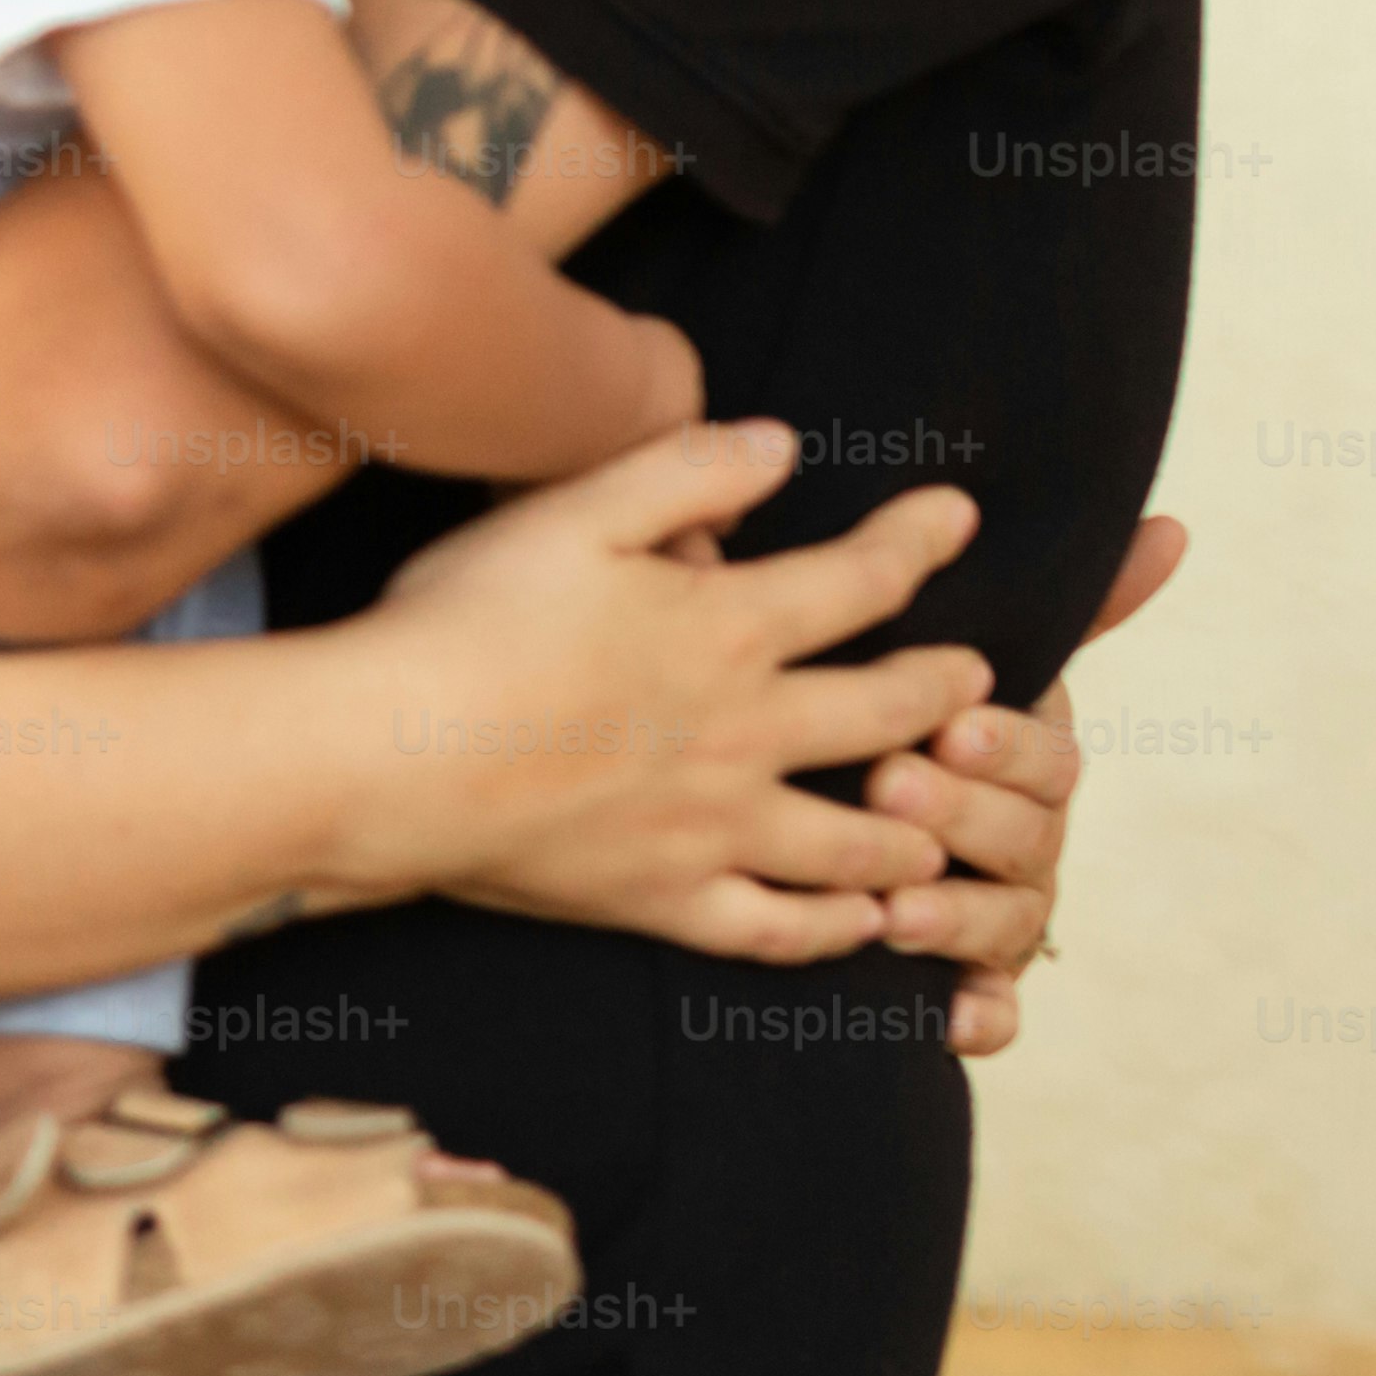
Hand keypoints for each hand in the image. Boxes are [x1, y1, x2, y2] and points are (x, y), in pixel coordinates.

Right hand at [356, 423, 989, 961]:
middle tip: (984, 681)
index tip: (962, 516)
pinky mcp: (662, 901)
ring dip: (917, 826)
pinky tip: (862, 924)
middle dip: (947, 691)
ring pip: (856, 839)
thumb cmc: (468, 621)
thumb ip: (686, 470)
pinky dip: (833, 930)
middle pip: (884, 713)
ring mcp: (711, 829)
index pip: (859, 581)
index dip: (919, 541)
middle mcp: (743, 734)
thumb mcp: (572, 510)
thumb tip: (781, 446)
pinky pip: (777, 930)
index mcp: (725, 628)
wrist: (391, 758)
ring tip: (948, 821)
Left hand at [874, 510, 1186, 1050]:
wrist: (843, 804)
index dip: (1005, 745)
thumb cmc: (925, 709)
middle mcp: (1032, 839)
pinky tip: (947, 1019)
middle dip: (959, 816)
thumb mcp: (982, 646)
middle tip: (887, 787)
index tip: (950, 725)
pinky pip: (993, 1013)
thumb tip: (1174, 528)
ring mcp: (1006, 914)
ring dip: (955, 918)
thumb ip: (1074, 603)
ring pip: (1003, 923)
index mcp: (1034, 758)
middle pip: (1021, 838)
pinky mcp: (974, 984)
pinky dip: (979, 1018)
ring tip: (891, 907)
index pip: (1046, 757)